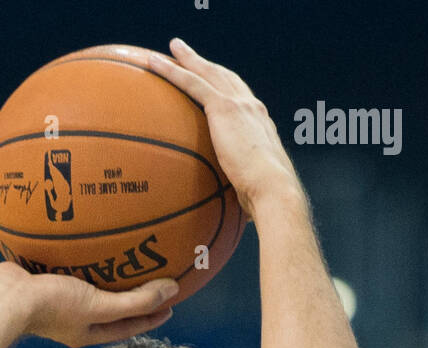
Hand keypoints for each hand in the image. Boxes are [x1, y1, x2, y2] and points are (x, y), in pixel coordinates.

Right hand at [0, 261, 178, 347]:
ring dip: (111, 273)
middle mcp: (76, 317)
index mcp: (88, 330)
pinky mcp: (46, 279)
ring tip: (128, 255)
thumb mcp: (98, 306)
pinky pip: (74, 266)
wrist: (4, 297)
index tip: (172, 300)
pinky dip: (87, 256)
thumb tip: (172, 290)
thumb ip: (134, 302)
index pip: (129, 324)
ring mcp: (60, 298)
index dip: (152, 314)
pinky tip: (92, 238)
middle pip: (113, 306)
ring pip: (94, 285)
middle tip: (156, 277)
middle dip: (135, 294)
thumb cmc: (51, 306)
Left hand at [146, 38, 301, 219]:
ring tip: (170, 49)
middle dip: (206, 64)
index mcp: (260, 125)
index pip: (241, 100)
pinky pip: (192, 83)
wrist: (274, 190)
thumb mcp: (253, 193)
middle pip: (224, 77)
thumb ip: (243, 194)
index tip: (214, 83)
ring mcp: (239, 104)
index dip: (226, 88)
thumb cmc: (267, 202)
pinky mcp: (224, 108)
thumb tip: (243, 219)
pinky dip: (172, 71)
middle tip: (187, 53)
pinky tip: (154, 64)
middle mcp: (251, 107)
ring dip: (187, 58)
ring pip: (207, 72)